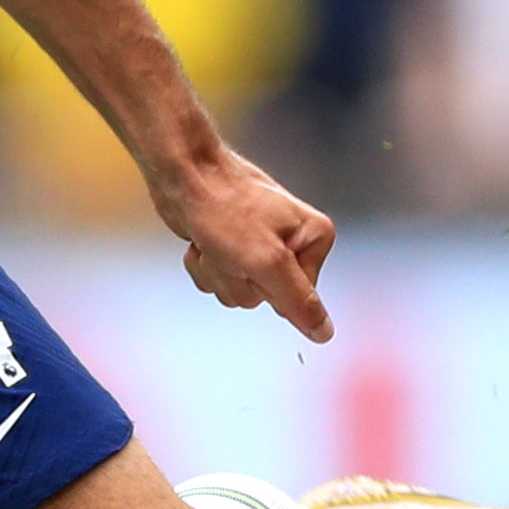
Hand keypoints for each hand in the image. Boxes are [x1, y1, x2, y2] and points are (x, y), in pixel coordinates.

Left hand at [153, 144, 336, 346]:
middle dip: (237, 280)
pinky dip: (203, 268)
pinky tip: (199, 243)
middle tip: (228, 248)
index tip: (254, 256)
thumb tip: (326, 334)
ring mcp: (260, 246)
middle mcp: (293, 242)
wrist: (182, 174)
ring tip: (211, 242)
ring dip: (216, 274)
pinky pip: (219, 281)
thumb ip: (299, 301)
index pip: (300, 298)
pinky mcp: (231, 248)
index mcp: (315, 239)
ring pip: (238, 292)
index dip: (269, 286)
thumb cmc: (225, 210)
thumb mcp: (267, 262)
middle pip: (266, 298)